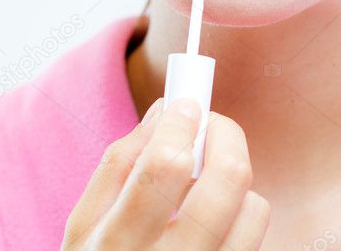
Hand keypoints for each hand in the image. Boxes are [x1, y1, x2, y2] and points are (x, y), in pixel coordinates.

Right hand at [62, 96, 270, 249]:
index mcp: (117, 245)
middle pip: (226, 182)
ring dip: (235, 182)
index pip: (165, 168)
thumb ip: (118, 164)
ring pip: (255, 209)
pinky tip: (212, 219)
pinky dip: (241, 214)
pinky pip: (256, 238)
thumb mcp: (84, 225)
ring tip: (203, 184)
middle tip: (210, 125)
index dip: (182, 124)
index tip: (187, 103)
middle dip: (225, 135)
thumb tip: (164, 110)